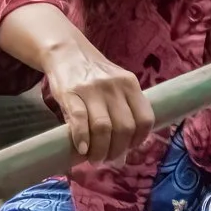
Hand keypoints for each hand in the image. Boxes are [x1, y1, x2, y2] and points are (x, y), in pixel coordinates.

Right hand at [0, 4, 154, 162]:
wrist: (66, 52)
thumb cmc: (94, 75)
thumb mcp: (117, 85)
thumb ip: (124, 109)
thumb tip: (128, 149)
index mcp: (130, 84)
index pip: (145, 119)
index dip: (139, 140)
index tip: (128, 150)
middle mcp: (114, 86)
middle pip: (124, 128)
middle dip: (117, 150)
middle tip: (108, 159)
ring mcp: (91, 89)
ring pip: (103, 128)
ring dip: (100, 150)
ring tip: (95, 158)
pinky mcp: (70, 92)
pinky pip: (79, 120)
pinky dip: (82, 139)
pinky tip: (82, 149)